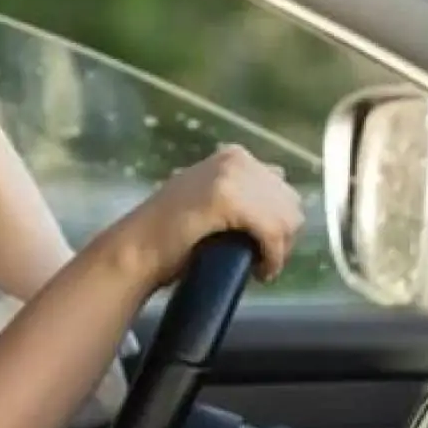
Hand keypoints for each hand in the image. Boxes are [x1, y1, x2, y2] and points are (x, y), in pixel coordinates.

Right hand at [107, 145, 304, 288]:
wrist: (137, 249)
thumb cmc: (170, 233)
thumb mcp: (210, 197)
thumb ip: (241, 191)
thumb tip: (284, 199)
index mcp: (233, 155)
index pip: (282, 188)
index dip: (277, 221)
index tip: (262, 245)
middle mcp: (235, 159)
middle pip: (290, 203)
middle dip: (283, 236)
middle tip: (261, 260)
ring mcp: (231, 176)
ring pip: (286, 219)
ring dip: (279, 249)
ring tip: (258, 266)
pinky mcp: (228, 200)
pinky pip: (272, 233)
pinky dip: (272, 257)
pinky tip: (259, 272)